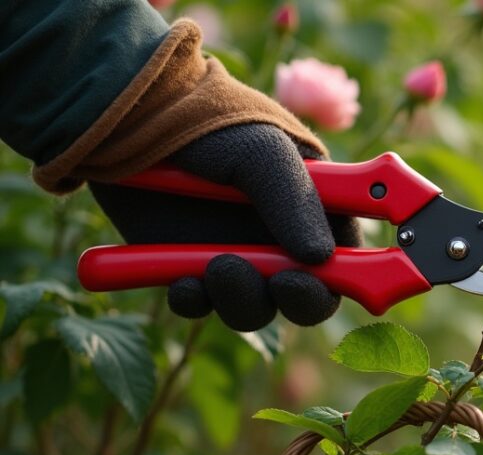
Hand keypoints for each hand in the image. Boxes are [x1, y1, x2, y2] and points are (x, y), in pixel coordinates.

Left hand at [89, 123, 361, 331]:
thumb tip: (320, 258)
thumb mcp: (264, 151)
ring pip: (254, 308)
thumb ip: (295, 202)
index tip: (323, 278)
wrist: (131, 115)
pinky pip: (201, 304)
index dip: (346, 278)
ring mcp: (235, 254)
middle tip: (278, 283)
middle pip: (307, 296)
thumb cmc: (212, 120)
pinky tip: (184, 284)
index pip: (347, 257)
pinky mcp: (188, 267)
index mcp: (316, 207)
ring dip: (242, 299)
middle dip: (296, 298)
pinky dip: (195, 300)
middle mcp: (281, 237)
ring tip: (218, 269)